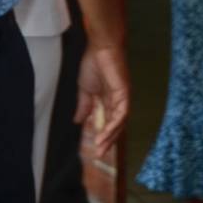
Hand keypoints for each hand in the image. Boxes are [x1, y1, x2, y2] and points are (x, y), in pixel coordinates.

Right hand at [74, 44, 130, 159]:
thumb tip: (78, 121)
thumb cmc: (93, 63)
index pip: (107, 121)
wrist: (100, 47)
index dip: (102, 135)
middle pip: (115, 125)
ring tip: (101, 147)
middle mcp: (117, 101)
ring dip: (111, 135)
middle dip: (108, 140)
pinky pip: (121, 113)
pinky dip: (114, 125)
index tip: (94, 148)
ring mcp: (122, 97)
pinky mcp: (124, 93)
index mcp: (108, 100)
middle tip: (99, 155)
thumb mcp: (84, 89)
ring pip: (120, 122)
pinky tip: (105, 134)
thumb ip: (83, 105)